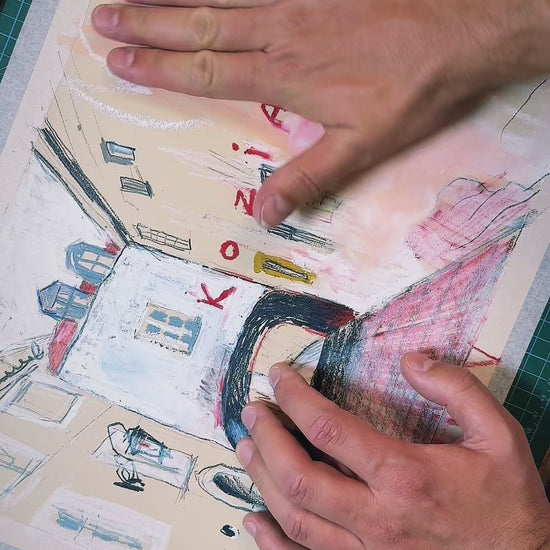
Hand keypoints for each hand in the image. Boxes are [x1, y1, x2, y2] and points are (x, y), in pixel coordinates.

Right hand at [92, 0, 549, 226]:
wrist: (461, 33)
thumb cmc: (412, 92)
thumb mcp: (362, 148)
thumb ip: (308, 178)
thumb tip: (264, 214)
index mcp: (285, 77)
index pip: (208, 73)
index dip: (162, 70)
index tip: (122, 63)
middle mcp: (281, 33)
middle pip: (201, 27)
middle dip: (149, 26)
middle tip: (104, 21)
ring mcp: (297, 2)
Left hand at [235, 355, 549, 549]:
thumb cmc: (508, 503)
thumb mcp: (499, 435)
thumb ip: (456, 388)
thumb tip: (412, 360)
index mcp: (405, 476)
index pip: (329, 428)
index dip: (295, 396)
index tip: (279, 376)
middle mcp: (378, 519)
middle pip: (299, 476)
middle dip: (267, 437)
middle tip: (252, 411)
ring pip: (296, 519)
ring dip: (262, 480)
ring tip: (245, 449)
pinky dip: (274, 542)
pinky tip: (255, 521)